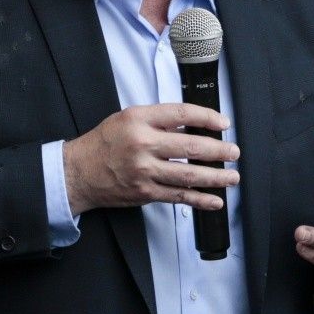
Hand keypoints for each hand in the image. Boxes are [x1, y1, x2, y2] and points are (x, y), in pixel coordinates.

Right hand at [63, 104, 238, 216]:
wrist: (79, 172)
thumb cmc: (105, 142)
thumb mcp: (128, 119)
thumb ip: (159, 120)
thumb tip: (192, 125)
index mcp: (139, 120)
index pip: (181, 114)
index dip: (207, 118)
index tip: (223, 123)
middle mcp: (143, 144)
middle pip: (191, 147)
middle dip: (219, 151)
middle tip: (234, 152)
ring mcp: (145, 171)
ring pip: (188, 175)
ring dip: (216, 177)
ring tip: (232, 176)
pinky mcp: (145, 193)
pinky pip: (178, 197)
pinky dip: (199, 200)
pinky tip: (215, 200)